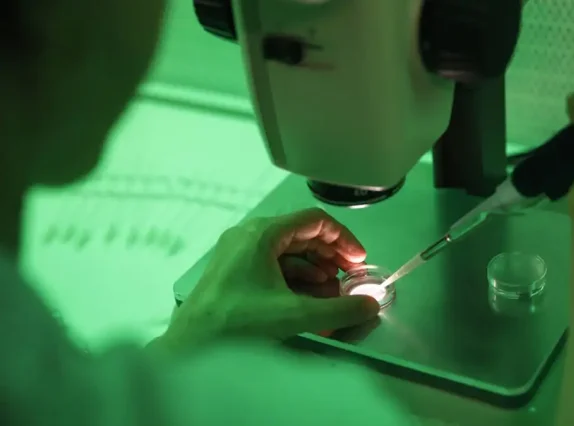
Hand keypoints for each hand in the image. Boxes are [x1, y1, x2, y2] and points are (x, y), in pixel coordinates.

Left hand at [154, 208, 379, 351]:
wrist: (192, 347)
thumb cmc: (240, 323)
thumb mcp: (296, 315)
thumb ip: (340, 310)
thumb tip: (371, 305)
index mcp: (262, 233)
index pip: (314, 221)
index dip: (343, 239)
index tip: (360, 261)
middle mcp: (249, 235)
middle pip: (301, 234)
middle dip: (330, 256)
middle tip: (351, 278)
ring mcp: (238, 253)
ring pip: (288, 252)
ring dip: (315, 269)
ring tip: (333, 293)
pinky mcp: (234, 271)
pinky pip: (273, 265)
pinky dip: (296, 278)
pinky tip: (309, 299)